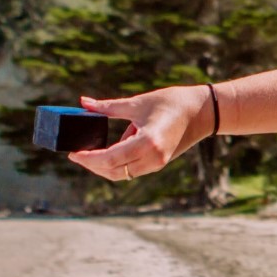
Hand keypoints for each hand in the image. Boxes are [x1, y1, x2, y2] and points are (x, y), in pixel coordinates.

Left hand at [67, 84, 211, 180]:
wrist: (203, 111)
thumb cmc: (173, 102)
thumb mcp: (139, 103)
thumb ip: (109, 107)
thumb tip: (83, 103)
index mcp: (148, 142)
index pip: (110, 159)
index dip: (88, 159)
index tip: (73, 153)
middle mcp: (153, 157)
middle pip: (113, 171)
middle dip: (92, 165)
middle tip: (77, 153)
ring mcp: (158, 163)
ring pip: (122, 174)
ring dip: (104, 167)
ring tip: (90, 152)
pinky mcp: (159, 163)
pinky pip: (132, 170)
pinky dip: (118, 164)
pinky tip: (109, 151)